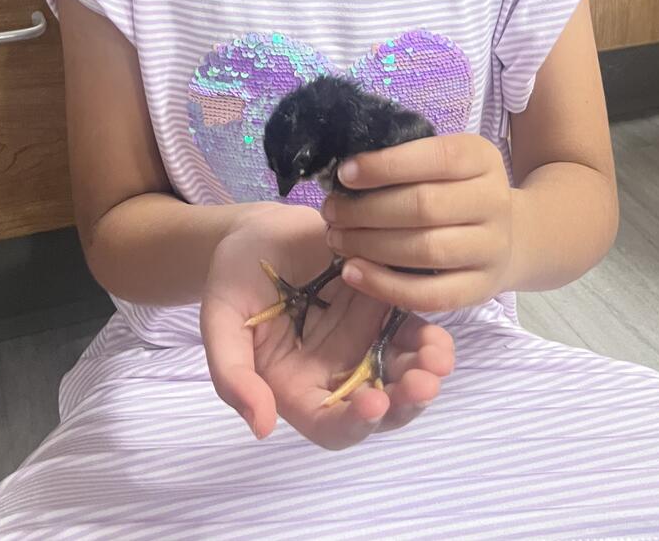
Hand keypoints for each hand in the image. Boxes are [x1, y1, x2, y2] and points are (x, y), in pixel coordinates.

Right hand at [201, 203, 454, 450]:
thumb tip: (261, 428)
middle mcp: (335, 372)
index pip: (330, 425)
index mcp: (296, 388)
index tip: (373, 403)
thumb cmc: (232, 280)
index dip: (354, 424)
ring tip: (437, 358)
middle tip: (423, 383)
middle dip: (405, 402)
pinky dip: (427, 338)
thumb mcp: (221, 325)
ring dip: (424, 373)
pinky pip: (410, 330)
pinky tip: (435, 334)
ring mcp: (362, 341)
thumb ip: (235, 377)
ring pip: (401, 372)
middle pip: (378, 407)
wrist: (256, 230)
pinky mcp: (381, 308)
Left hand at [321, 132, 513, 312]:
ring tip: (337, 239)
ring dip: (371, 246)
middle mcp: (494, 202)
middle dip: (367, 210)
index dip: (386, 166)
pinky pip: (429, 294)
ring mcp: (491, 249)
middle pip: (425, 206)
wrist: (508, 236)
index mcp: (481, 158)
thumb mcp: (443, 164)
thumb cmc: (456, 190)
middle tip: (331, 211)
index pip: (436, 158)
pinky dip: (385, 286)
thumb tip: (347, 173)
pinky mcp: (480, 289)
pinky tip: (353, 272)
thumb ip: (406, 161)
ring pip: (426, 250)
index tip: (345, 174)